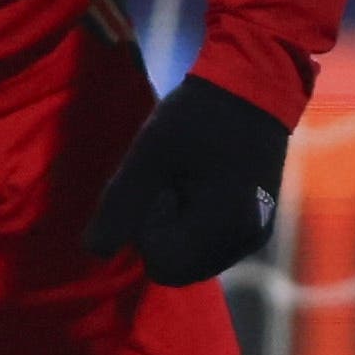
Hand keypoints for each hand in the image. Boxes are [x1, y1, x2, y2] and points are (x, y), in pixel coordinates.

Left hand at [83, 74, 291, 284]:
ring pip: (195, 261)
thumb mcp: (149, 155)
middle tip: (168, 186)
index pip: (161, 265)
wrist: (255, 85)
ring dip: (179, 232)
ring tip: (186, 183)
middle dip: (162, 235)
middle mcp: (246, 241)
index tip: (156, 189)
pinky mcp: (259, 226)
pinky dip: (198, 228)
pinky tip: (201, 188)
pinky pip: (213, 248)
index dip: (146, 232)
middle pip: (179, 269)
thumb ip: (119, 205)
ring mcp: (255, 236)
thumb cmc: (197, 115)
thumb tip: (95, 253)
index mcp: (222, 226)